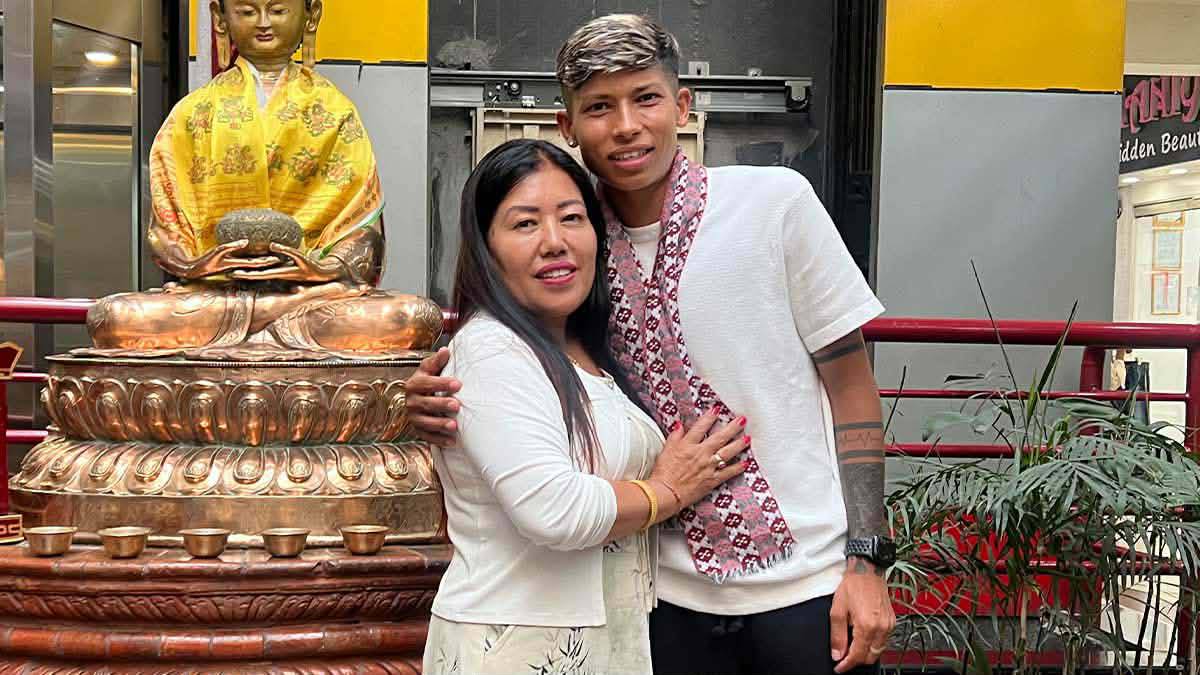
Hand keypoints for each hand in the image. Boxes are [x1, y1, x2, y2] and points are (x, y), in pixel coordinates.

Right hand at [177, 239, 278, 278]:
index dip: (268, 261)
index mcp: (238, 264)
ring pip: (253, 263)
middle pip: (258, 264)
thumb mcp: (218, 252)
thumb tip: (246, 241)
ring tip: (275, 256)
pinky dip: (253, 258)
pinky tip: (257, 255)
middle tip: (283, 258)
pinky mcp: (231, 264)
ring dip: (263, 261)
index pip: (257, 263)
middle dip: (270, 262)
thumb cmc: (206, 262)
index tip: (280, 258)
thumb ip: (232, 246)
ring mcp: (235, 265)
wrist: (195, 271)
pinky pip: (245, 261)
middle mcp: (239, 266)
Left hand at [229, 243, 343, 281]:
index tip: (232, 272)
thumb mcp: (300, 257)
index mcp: (279, 274)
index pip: (258, 274)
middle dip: (242, 275)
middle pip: (255, 276)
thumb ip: (286, 251)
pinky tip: (250, 267)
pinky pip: (266, 271)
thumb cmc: (312, 267)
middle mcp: (276, 276)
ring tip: (234, 271)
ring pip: (259, 274)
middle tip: (227, 273)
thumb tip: (271, 244)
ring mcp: (278, 274)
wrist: (321, 276)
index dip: (244, 274)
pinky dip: (257, 270)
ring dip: (248, 273)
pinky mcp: (281, 272)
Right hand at [405, 348, 462, 446]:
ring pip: (425, 422)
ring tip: (454, 426)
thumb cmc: (426, 383)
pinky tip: (452, 441)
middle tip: (457, 405)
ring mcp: (413, 417)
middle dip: (441, 405)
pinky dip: (439, 440)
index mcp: (414, 384)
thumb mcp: (429, 370)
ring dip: (439, 424)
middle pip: (425, 404)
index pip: (426, 383)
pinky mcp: (418, 430)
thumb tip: (445, 350)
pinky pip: (427, 437)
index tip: (458, 384)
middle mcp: (411, 401)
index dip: (441, 383)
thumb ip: (436, 362)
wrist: (416, 399)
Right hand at [648, 407, 749, 507]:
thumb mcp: (665, 451)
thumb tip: (680, 425)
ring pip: (727, 453)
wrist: (665, 494)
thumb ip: (675, 437)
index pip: (701, 427)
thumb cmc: (663, 474)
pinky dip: (737, 468)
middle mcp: (701, 454)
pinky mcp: (712, 480)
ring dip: (739, 445)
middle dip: (732, 427)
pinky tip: (745, 463)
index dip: (710, 417)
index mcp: (688, 445)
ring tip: (747, 438)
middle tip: (742, 420)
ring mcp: (708, 467)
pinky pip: (728, 472)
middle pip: (720, 437)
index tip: (717, 409)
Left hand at [830, 557, 895, 672]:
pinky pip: (884, 641)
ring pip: (878, 651)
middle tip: (843, 658)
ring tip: (852, 648)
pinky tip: (863, 638)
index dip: (846, 665)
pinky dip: (873, 645)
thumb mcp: (837, 610)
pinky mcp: (892, 621)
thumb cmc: (853, 585)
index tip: (839, 668)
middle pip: (870, 657)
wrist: (867, 570)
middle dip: (856, 661)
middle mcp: (881, 627)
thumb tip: (837, 654)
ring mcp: (889, 625)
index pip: (857, 655)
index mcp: (867, 625)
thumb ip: (837, 635)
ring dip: (865, 653)